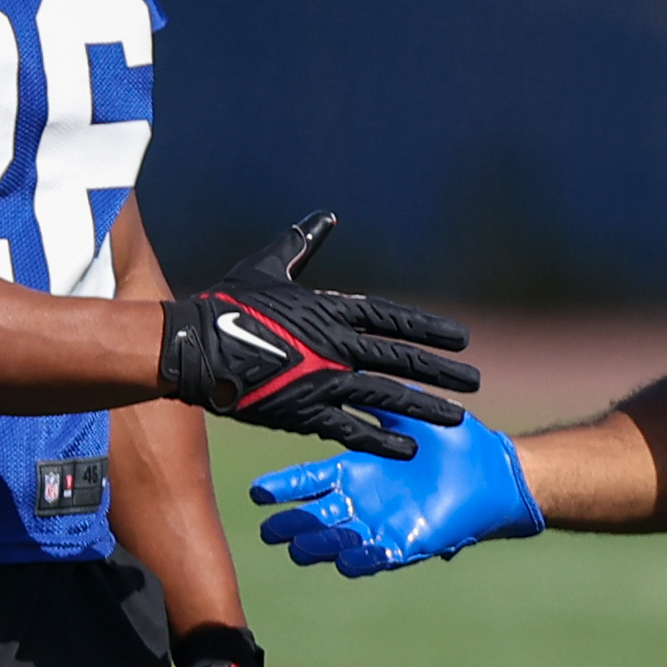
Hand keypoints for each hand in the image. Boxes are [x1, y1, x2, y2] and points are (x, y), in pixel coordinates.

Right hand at [158, 212, 476, 458]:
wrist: (192, 345)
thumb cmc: (226, 302)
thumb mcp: (269, 265)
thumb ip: (302, 245)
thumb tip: (326, 217)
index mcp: (329, 309)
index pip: (392, 318)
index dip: (427, 327)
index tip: (461, 337)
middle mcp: (335, 344)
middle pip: (401, 357)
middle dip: (440, 370)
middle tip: (474, 380)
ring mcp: (322, 379)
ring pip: (387, 395)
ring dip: (425, 407)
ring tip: (458, 419)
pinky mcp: (304, 411)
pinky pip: (352, 428)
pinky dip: (382, 439)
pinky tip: (410, 448)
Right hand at [250, 409, 544, 574]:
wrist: (495, 471)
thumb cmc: (454, 440)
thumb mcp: (410, 417)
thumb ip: (380, 403)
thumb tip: (348, 373)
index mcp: (357, 469)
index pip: (311, 479)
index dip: (285, 486)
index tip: (257, 493)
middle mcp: (363, 501)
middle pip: (316, 517)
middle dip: (292, 525)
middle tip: (269, 533)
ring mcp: (381, 525)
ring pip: (339, 542)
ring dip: (319, 547)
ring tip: (299, 550)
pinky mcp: (407, 544)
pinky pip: (378, 558)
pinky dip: (362, 560)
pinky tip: (347, 560)